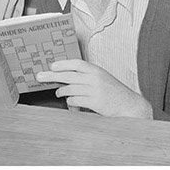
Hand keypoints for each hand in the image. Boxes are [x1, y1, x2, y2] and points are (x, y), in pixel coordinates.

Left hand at [36, 59, 152, 117]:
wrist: (129, 105)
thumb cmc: (114, 92)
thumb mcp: (102, 79)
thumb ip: (88, 76)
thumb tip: (68, 76)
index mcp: (96, 70)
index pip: (76, 63)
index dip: (63, 64)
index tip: (52, 66)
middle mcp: (94, 79)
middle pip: (68, 76)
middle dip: (51, 75)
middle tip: (39, 76)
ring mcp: (94, 90)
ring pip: (70, 89)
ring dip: (61, 91)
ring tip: (58, 92)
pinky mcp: (94, 102)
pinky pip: (75, 100)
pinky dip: (70, 102)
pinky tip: (70, 103)